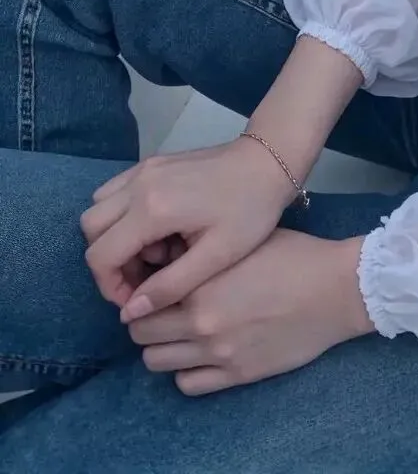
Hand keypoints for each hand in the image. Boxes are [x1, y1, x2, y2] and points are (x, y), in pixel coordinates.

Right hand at [81, 140, 294, 317]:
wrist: (268, 162)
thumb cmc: (249, 211)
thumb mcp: (216, 257)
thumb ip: (170, 286)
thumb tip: (130, 313)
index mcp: (152, 208)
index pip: (100, 256)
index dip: (110, 287)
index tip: (140, 300)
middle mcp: (139, 184)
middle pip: (91, 230)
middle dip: (109, 263)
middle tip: (146, 279)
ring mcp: (143, 169)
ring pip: (99, 209)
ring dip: (115, 238)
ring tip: (156, 255)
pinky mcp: (151, 163)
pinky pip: (116, 192)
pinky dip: (123, 218)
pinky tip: (159, 231)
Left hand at [125, 229, 370, 393]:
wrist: (335, 289)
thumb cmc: (292, 255)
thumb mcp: (240, 242)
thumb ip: (201, 257)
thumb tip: (167, 260)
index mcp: (200, 283)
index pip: (143, 298)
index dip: (144, 293)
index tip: (152, 289)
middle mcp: (200, 321)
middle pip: (142, 333)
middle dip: (146, 321)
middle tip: (161, 311)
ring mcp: (217, 352)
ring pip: (156, 362)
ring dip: (161, 347)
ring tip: (178, 334)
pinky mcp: (236, 375)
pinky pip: (187, 385)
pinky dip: (185, 371)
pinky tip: (199, 355)